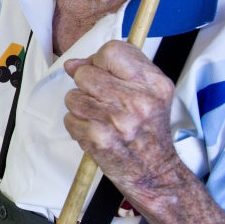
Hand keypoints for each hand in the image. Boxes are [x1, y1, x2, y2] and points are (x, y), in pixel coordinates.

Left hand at [63, 41, 179, 201]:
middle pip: (85, 73)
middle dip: (86, 86)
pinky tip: (96, 132)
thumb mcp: (147, 93)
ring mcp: (117, 120)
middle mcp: (137, 100)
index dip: (99, 60)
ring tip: (101, 118)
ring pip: (73, 96)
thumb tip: (72, 64)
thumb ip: (114, 70)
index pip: (112, 50)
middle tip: (104, 101)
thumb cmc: (147, 130)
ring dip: (81, 107)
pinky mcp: (99, 138)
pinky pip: (69, 119)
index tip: (102, 72)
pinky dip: (78, 126)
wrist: (155, 173)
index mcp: (153, 83)